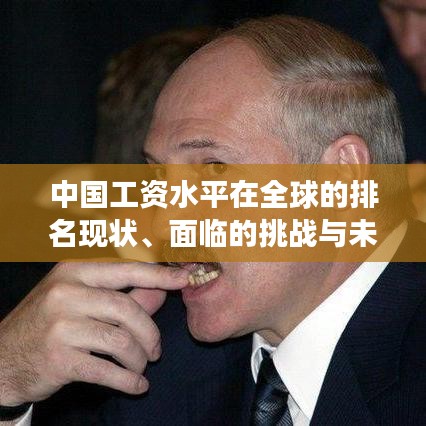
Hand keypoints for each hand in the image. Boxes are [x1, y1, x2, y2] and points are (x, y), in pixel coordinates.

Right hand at [0, 261, 188, 405]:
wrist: (3, 358)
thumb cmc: (49, 322)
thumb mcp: (82, 299)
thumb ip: (125, 295)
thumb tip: (162, 291)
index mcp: (75, 271)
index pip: (127, 271)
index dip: (160, 276)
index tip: (185, 279)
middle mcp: (66, 293)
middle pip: (128, 309)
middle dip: (150, 333)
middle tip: (157, 350)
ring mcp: (61, 325)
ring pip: (121, 341)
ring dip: (139, 359)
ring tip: (141, 367)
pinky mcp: (59, 359)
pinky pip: (107, 370)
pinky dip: (128, 381)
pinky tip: (136, 385)